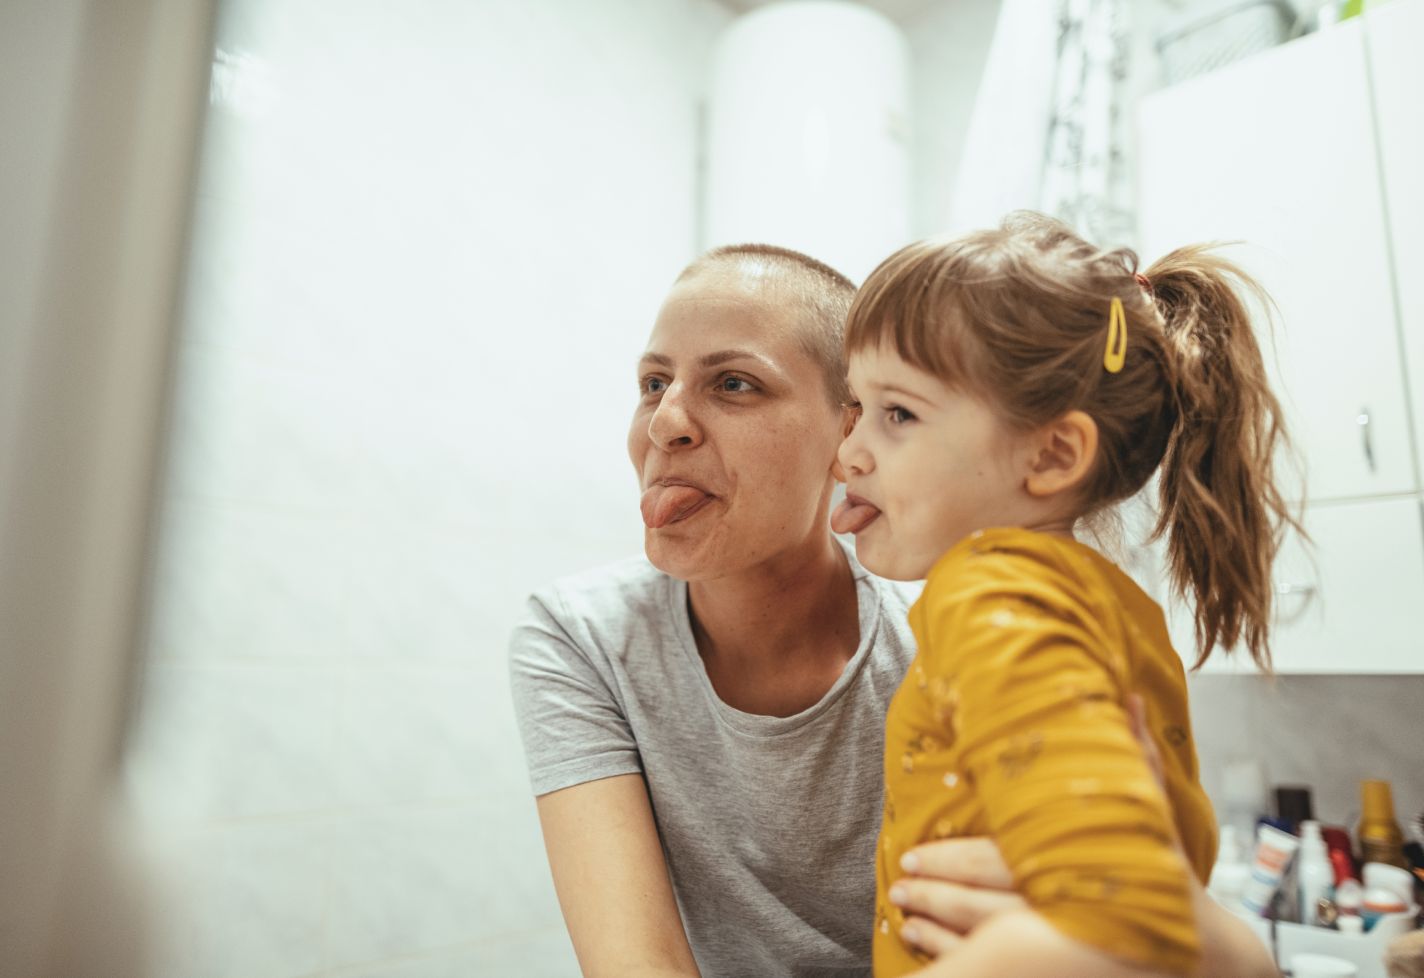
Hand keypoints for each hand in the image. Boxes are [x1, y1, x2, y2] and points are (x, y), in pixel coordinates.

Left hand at [894, 694, 1169, 959]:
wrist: (1202, 955)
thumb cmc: (1169, 873)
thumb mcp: (1153, 812)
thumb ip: (1135, 754)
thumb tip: (1131, 695)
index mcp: (1077, 870)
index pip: (998, 865)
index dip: (951, 863)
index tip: (912, 853)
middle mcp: (1064, 916)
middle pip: (982, 909)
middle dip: (934, 894)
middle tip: (899, 880)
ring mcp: (1058, 954)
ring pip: (981, 943)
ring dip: (936, 928)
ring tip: (903, 910)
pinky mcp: (1050, 972)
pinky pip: (992, 968)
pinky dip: (954, 957)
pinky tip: (927, 942)